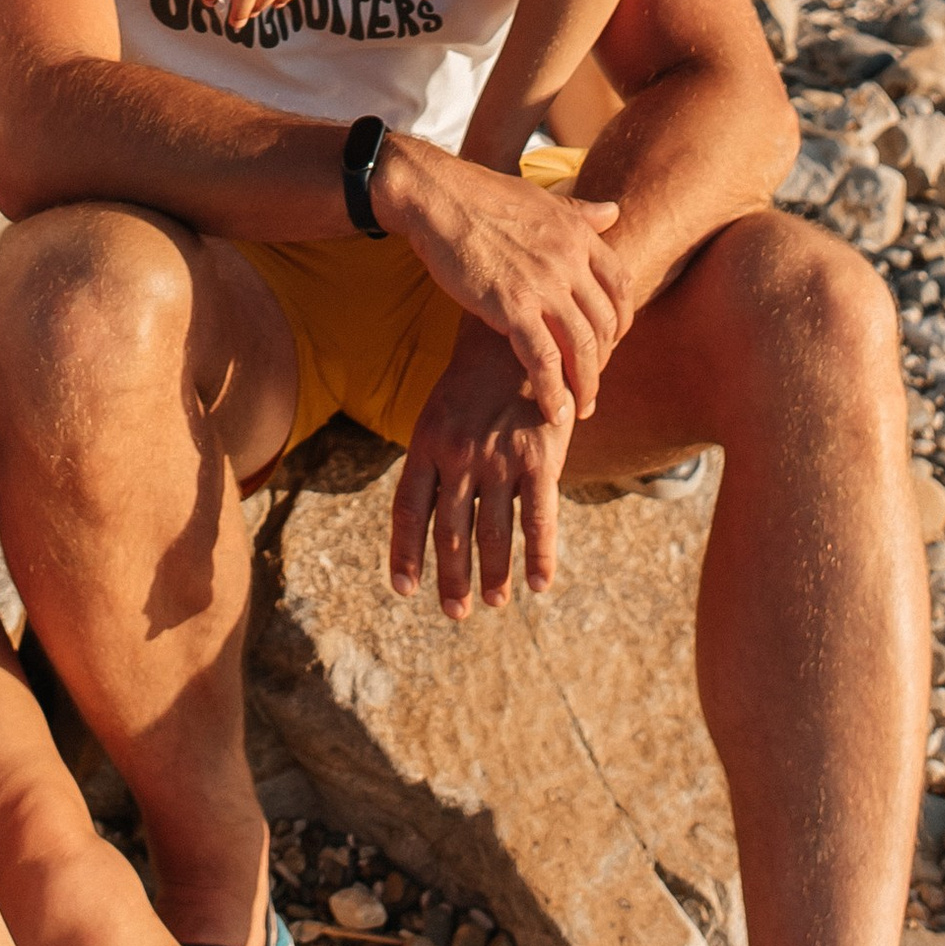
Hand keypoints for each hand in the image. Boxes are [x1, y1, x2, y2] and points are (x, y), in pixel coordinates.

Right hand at [372, 141, 627, 422]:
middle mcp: (569, 261)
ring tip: (582, 410)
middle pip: (605, 323)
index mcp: (578, 235)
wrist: (437, 197)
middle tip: (591, 383)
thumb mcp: (541, 199)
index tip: (609, 342)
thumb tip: (615, 212)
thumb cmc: (482, 196)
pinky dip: (554, 392)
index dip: (621, 320)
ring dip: (586, 386)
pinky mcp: (511, 307)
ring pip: (582, 348)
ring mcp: (543, 285)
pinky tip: (555, 412)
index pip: (621, 286)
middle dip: (603, 360)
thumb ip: (580, 213)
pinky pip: (544, 360)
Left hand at [389, 323, 576, 613]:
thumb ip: (434, 458)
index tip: (404, 588)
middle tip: (455, 612)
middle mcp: (458, 455)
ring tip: (493, 602)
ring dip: (493, 575)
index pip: (408, 509)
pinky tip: (539, 583)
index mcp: (427, 442)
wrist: (518, 332)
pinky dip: (539, 556)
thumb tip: (424, 512)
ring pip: (493, 533)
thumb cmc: (475, 379)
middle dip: (451, 577)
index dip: (405, 552)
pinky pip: (539, 518)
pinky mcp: (540, 458)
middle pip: (450, 532)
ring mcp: (499, 459)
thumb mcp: (440, 411)